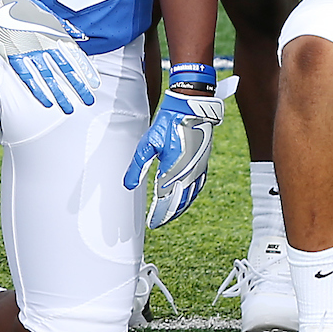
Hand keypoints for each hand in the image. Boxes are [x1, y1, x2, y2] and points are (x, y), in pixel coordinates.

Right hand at [0, 0, 98, 114]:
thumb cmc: (20, 5)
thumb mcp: (46, 12)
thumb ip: (64, 26)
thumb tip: (79, 36)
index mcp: (53, 33)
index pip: (74, 55)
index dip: (86, 70)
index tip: (94, 83)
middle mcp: (44, 45)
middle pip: (65, 70)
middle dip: (78, 87)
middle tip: (87, 100)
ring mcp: (29, 53)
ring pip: (48, 78)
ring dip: (59, 94)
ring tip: (68, 108)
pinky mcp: (13, 57)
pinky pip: (28, 77)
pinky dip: (37, 91)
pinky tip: (46, 101)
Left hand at [123, 74, 238, 228]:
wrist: (192, 108)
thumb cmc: (168, 124)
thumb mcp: (148, 144)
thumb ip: (138, 166)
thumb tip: (128, 185)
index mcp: (174, 170)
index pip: (165, 200)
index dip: (158, 214)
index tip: (151, 223)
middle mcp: (189, 173)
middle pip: (179, 203)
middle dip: (168, 215)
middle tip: (158, 223)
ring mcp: (199, 169)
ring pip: (190, 197)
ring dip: (179, 208)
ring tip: (170, 215)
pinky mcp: (203, 164)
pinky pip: (198, 187)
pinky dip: (190, 197)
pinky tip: (185, 199)